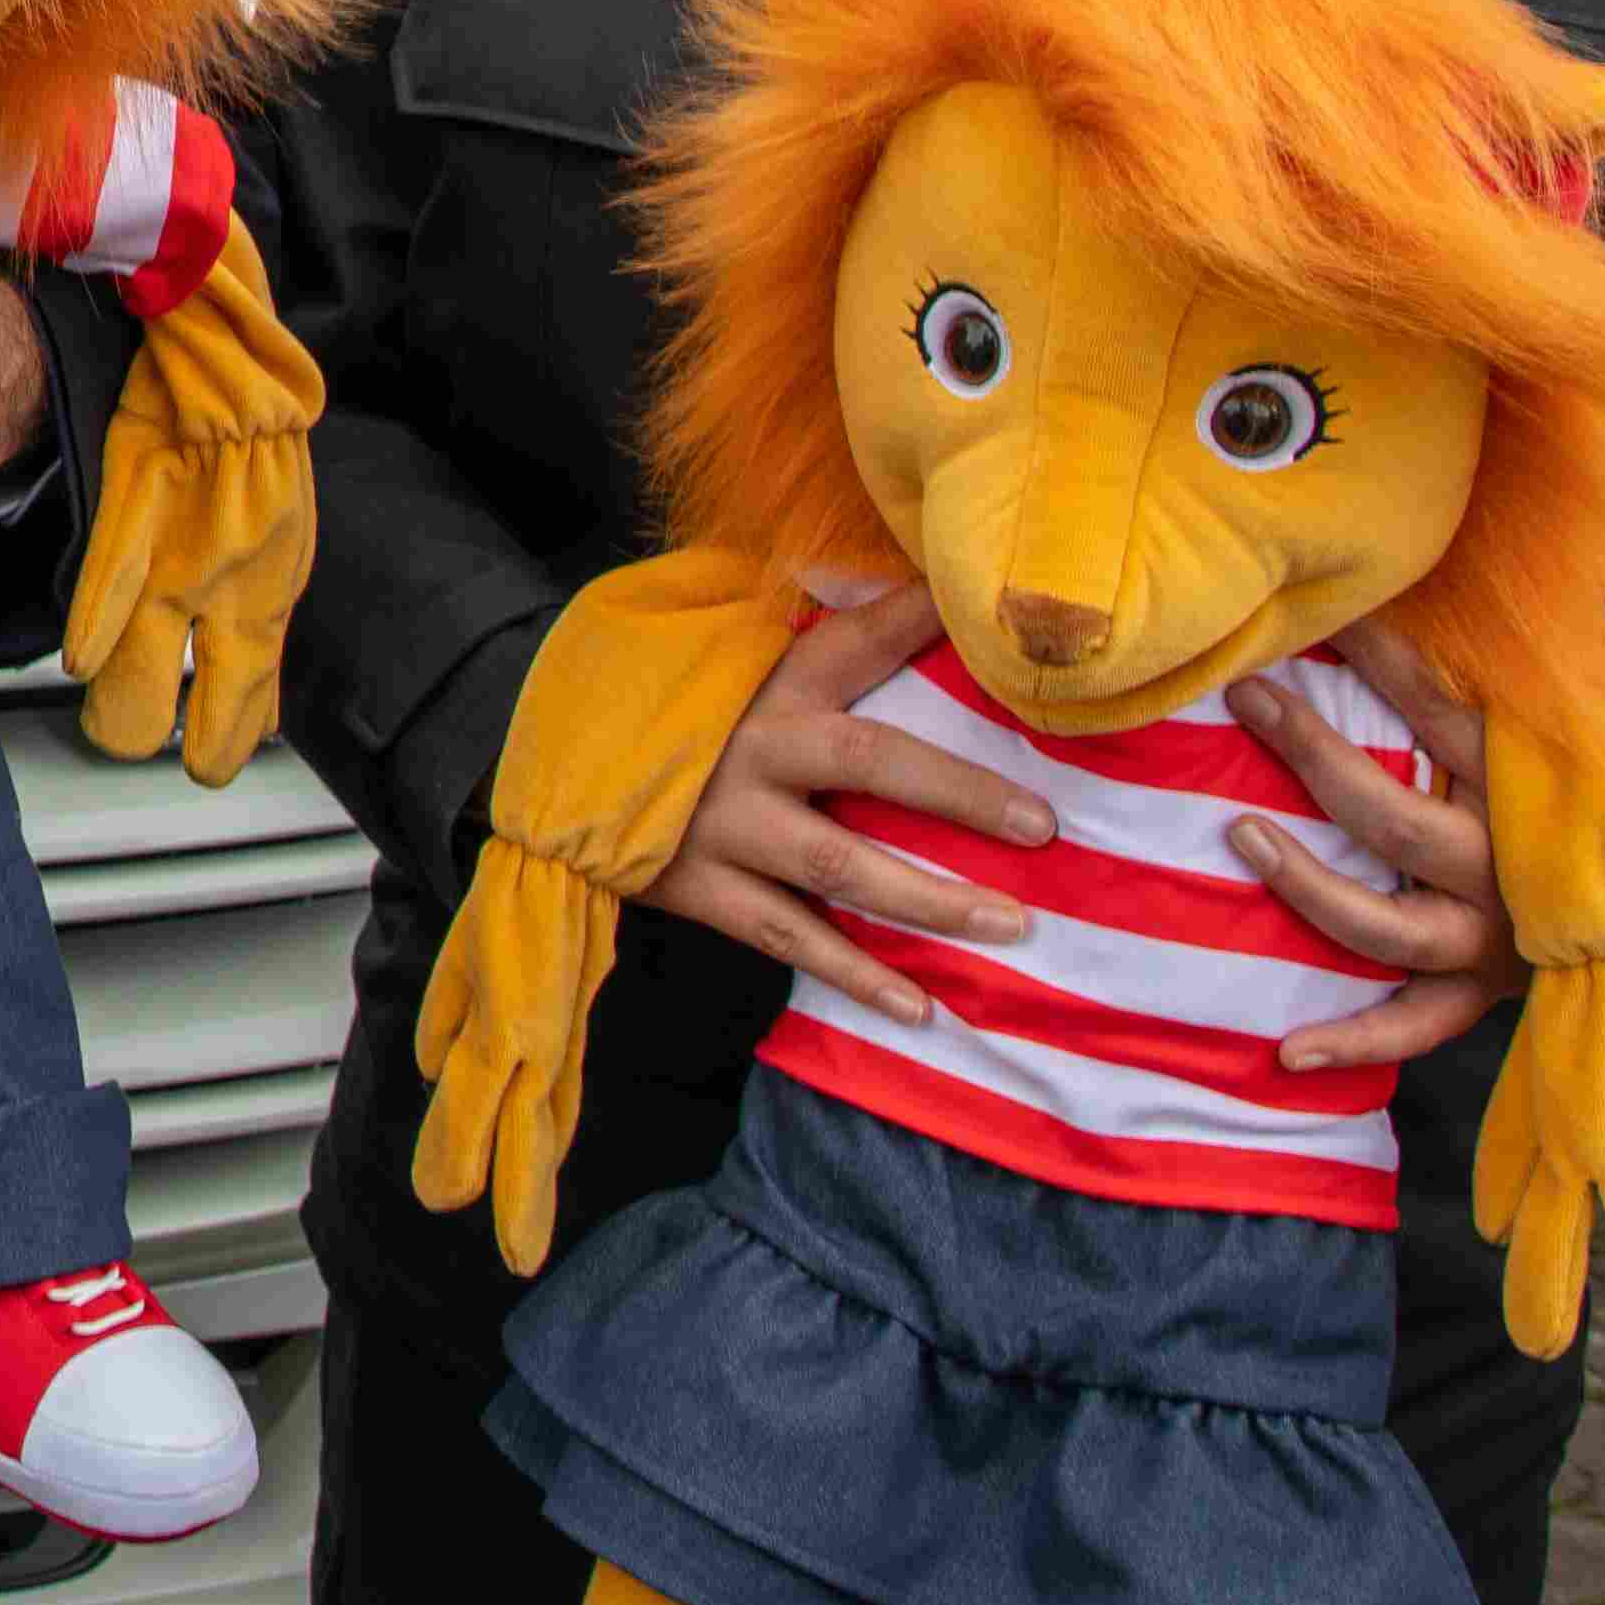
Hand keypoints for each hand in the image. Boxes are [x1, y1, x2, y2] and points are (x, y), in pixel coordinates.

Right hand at [652, 581, 1049, 1021]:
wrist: (563, 775)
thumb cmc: (683, 719)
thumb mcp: (737, 665)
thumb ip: (824, 644)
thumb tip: (926, 596)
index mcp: (765, 683)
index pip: (851, 640)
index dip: (917, 621)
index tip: (987, 616)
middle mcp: (753, 749)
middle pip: (868, 762)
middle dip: (958, 793)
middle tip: (1041, 826)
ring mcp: (725, 826)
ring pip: (841, 866)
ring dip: (930, 900)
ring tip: (1011, 926)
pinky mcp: (701, 889)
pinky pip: (793, 938)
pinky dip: (856, 976)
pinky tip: (920, 1008)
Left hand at [1237, 623, 1604, 1075]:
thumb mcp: (1581, 723)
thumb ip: (1509, 678)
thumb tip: (1419, 598)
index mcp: (1533, 789)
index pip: (1444, 711)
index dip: (1381, 658)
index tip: (1316, 612)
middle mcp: (1508, 866)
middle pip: (1395, 817)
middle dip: (1315, 756)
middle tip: (1248, 697)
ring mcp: (1492, 937)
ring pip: (1386, 924)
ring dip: (1307, 885)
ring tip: (1240, 832)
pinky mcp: (1481, 991)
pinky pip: (1411, 1025)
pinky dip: (1353, 1042)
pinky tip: (1286, 1049)